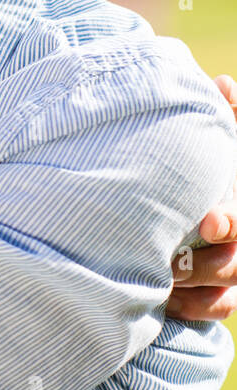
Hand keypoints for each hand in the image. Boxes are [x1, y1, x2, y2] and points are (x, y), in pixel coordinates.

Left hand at [167, 74, 236, 320]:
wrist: (183, 217)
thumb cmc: (202, 174)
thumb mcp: (218, 148)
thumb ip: (225, 119)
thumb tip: (222, 82)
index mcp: (235, 204)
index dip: (232, 220)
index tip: (207, 223)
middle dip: (213, 260)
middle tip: (173, 262)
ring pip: (230, 283)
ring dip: (195, 283)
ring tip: (161, 276)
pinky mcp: (221, 293)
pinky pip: (219, 308)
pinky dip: (196, 306)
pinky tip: (167, 299)